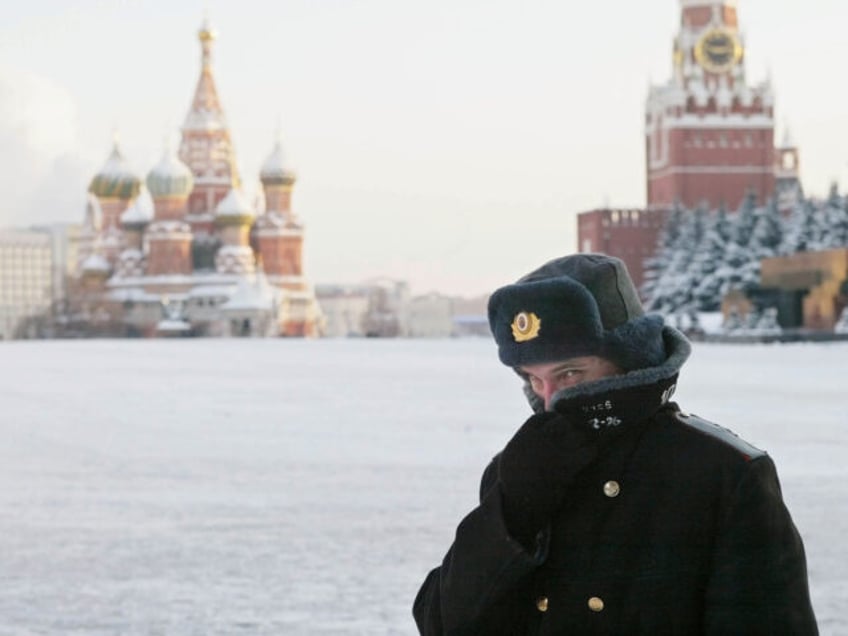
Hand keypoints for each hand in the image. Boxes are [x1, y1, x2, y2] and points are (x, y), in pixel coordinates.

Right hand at [498, 412, 597, 547]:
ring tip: (583, 446)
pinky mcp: (567, 466)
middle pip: (562, 423)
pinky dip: (590, 452)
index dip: (553, 420)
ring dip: (582, 439)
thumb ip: (526, 441)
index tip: (559, 425)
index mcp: (523, 437)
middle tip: (575, 436)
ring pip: (577, 435)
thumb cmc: (514, 483)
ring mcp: (553, 452)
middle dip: (570, 428)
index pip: (543, 418)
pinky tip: (589, 455)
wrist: (518, 504)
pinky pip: (586, 452)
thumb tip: (542, 430)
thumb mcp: (512, 455)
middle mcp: (538, 440)